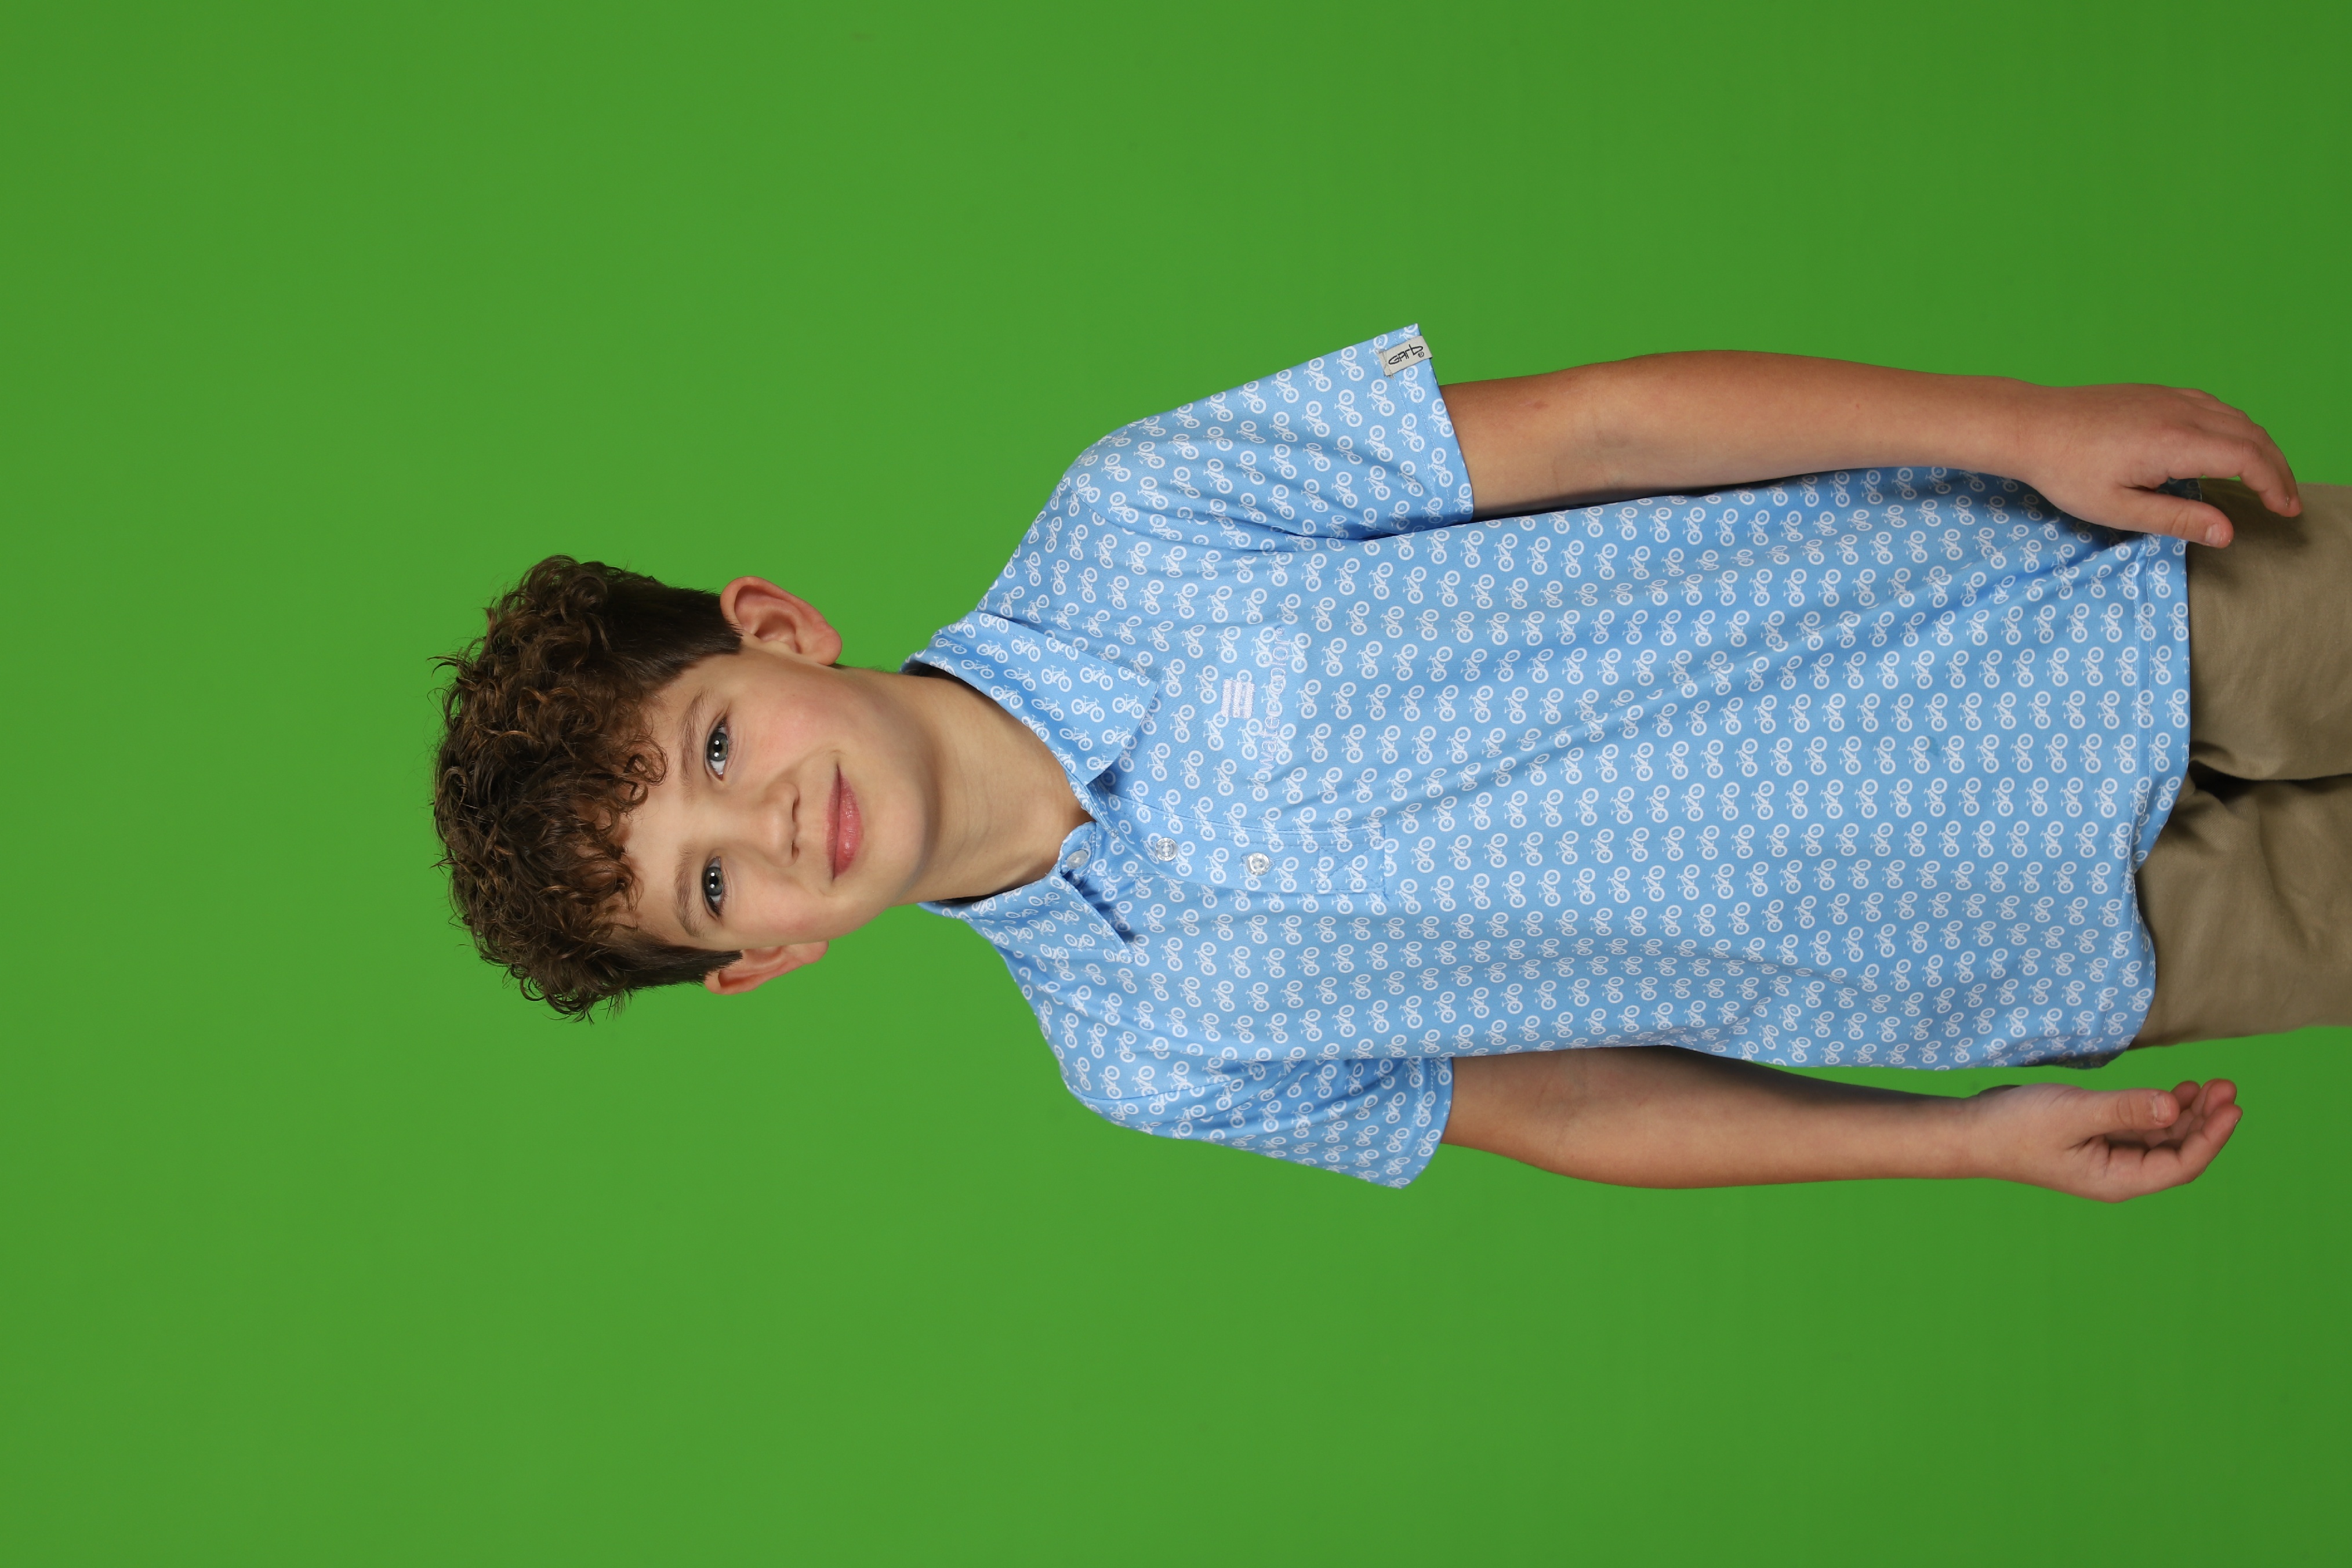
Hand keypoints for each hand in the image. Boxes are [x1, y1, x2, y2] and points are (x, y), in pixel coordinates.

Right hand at [1965, 1078, 2241, 1200]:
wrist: (1973, 1131)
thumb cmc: (2017, 1126)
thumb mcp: (2075, 1113)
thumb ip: (2127, 1110)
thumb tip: (2176, 1107)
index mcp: (2118, 1179)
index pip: (2181, 1164)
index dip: (2212, 1137)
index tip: (2232, 1105)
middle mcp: (2119, 1174)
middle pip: (2179, 1153)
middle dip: (2206, 1121)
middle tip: (2225, 1085)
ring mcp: (2108, 1158)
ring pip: (2163, 1140)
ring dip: (2187, 1114)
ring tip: (2208, 1084)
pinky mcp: (2096, 1140)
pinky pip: (2142, 1129)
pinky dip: (2162, 1110)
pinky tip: (2175, 1091)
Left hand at [2013, 383, 2299, 546]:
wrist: (2031, 425)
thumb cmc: (2065, 470)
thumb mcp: (2117, 508)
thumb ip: (2176, 520)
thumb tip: (2227, 532)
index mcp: (2175, 441)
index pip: (2248, 459)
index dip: (2275, 484)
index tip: (2285, 510)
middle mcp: (2181, 412)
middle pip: (2252, 436)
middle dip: (2277, 469)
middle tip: (2287, 501)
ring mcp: (2170, 397)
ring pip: (2236, 417)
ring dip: (2260, 447)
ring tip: (2268, 479)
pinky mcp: (2158, 393)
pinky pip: (2214, 406)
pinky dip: (2236, 428)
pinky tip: (2232, 448)